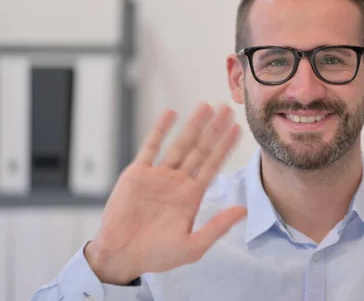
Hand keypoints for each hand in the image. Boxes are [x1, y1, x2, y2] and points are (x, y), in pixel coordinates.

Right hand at [84, 103, 246, 284]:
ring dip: (193, 125)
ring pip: (180, 144)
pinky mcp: (137, 174)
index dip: (225, 147)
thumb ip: (217, 226)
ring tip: (205, 106)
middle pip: (200, 149)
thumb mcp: (193, 246)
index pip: (213, 165)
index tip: (237, 129)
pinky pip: (150, 147)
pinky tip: (171, 113)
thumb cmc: (156, 255)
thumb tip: (242, 210)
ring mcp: (158, 176)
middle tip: (227, 108)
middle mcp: (178, 182)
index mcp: (192, 196)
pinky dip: (160, 130)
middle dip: (214, 129)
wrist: (120, 256)